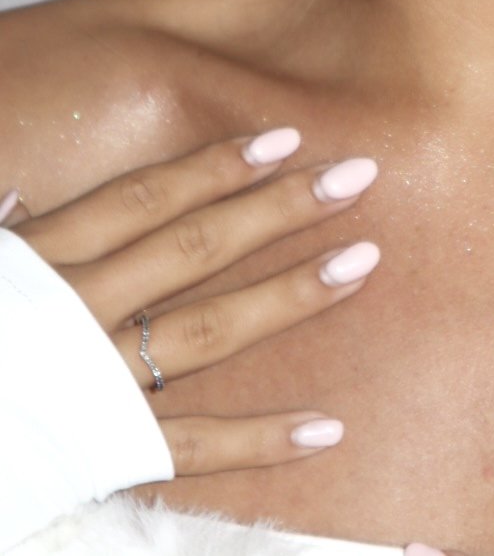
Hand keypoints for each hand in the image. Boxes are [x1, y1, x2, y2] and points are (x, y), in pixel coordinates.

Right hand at [0, 128, 379, 477]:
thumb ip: (6, 231)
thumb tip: (20, 194)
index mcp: (42, 258)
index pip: (146, 198)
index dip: (218, 165)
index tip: (286, 137)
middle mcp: (77, 311)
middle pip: (195, 248)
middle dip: (280, 208)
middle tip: (357, 174)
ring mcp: (96, 383)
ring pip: (209, 331)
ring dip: (291, 295)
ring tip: (362, 262)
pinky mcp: (104, 451)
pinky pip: (193, 448)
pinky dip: (262, 440)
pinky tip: (328, 427)